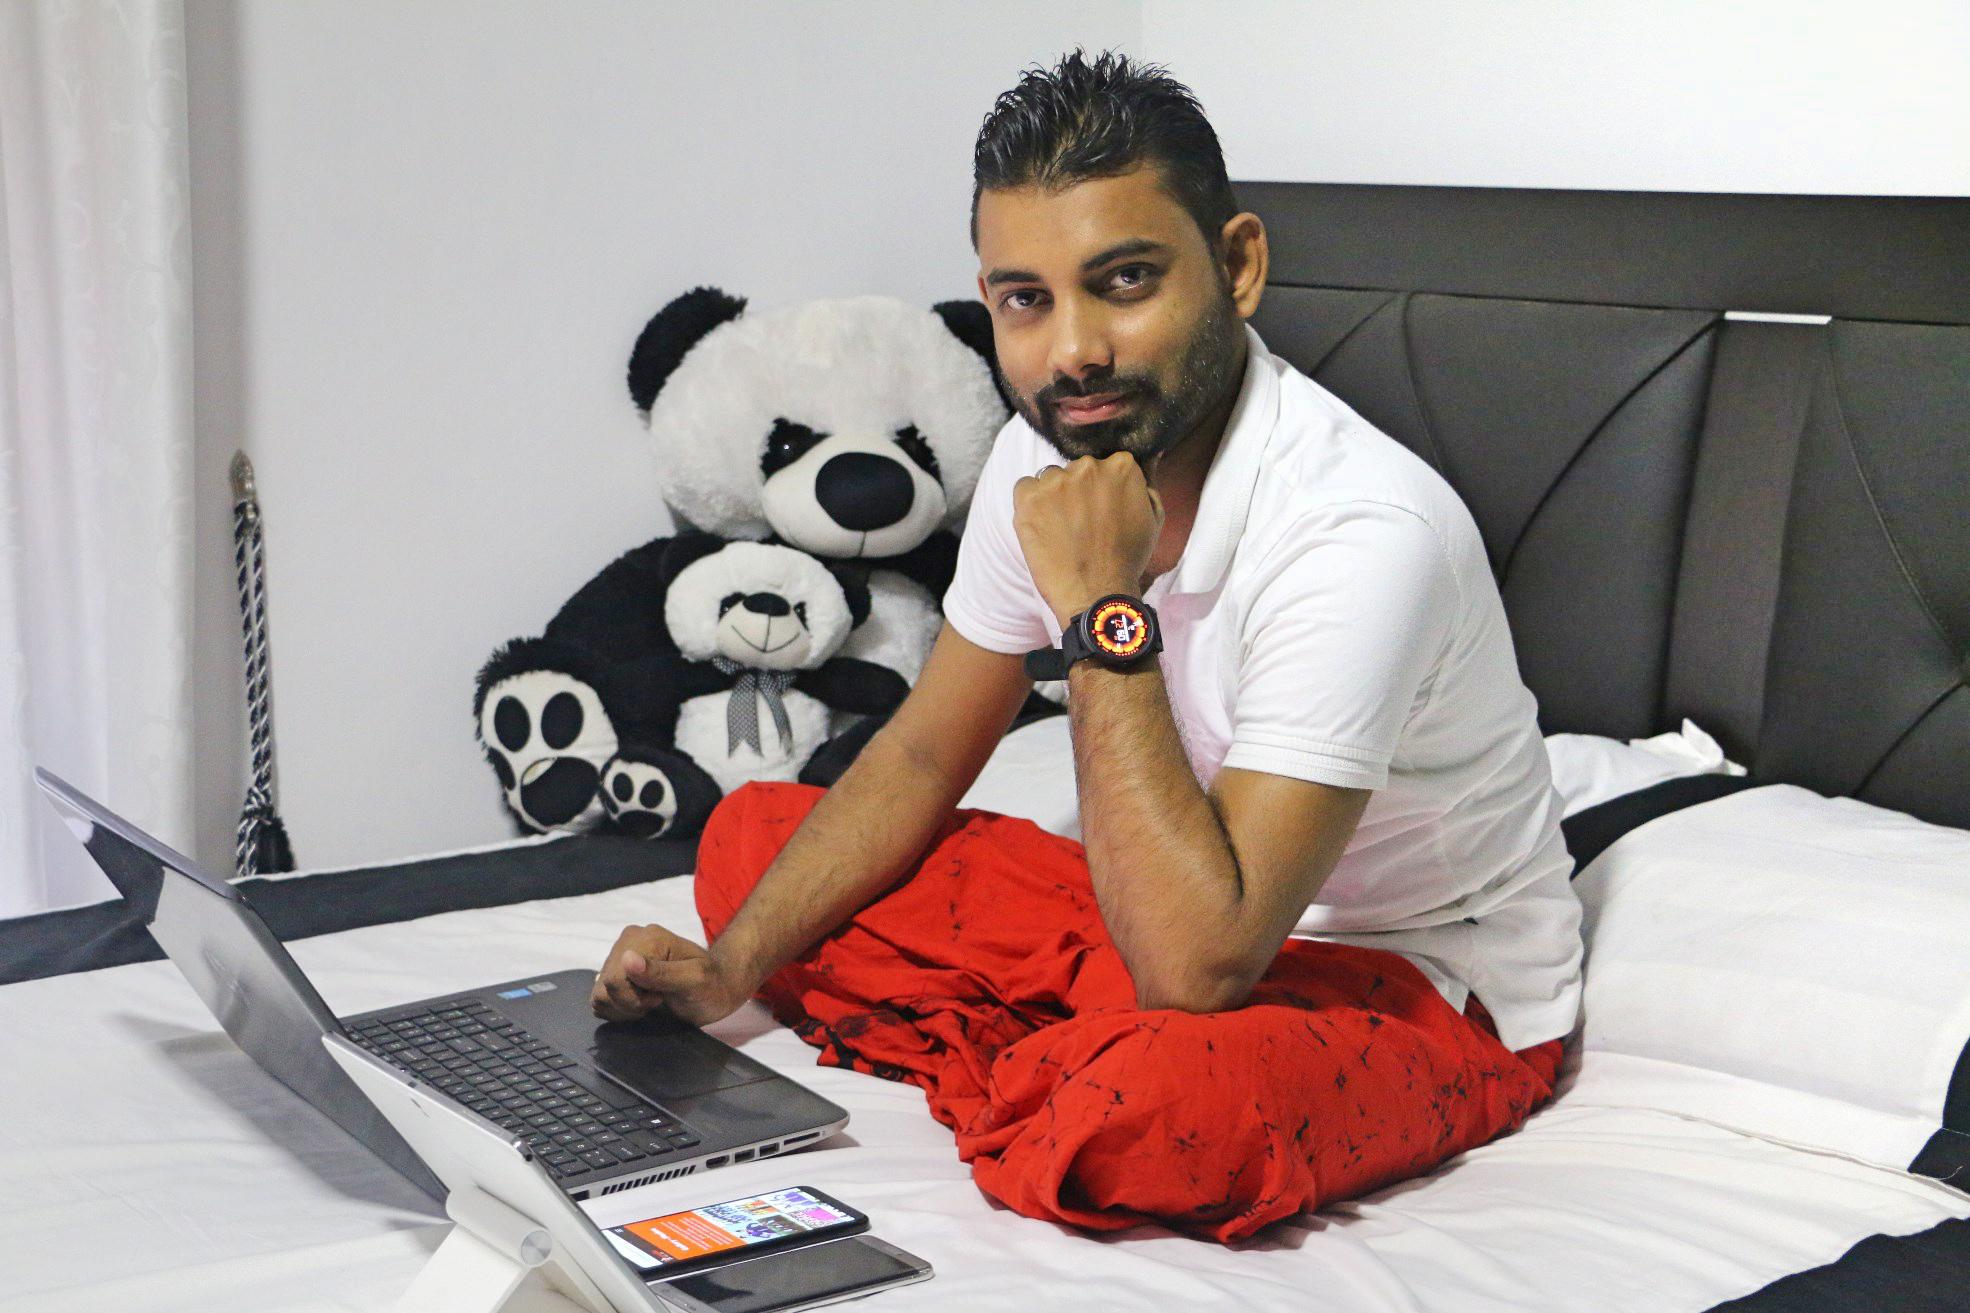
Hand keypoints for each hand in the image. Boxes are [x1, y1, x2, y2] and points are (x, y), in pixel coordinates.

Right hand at [589, 922, 749, 1026]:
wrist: (718, 989)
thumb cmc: (712, 984)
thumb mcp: (695, 980)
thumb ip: (662, 972)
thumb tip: (627, 959)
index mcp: (646, 937)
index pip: (615, 978)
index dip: (634, 998)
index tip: (660, 998)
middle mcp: (629, 942)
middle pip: (605, 986)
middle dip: (629, 1003)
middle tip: (657, 1001)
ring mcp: (621, 958)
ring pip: (600, 994)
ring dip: (623, 1008)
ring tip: (649, 1003)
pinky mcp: (618, 974)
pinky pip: (600, 998)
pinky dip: (618, 1009)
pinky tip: (640, 1006)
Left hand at [1012, 452, 1164, 624]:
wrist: (1096, 593)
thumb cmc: (1128, 560)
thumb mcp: (1152, 518)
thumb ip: (1147, 484)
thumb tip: (1149, 459)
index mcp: (1122, 466)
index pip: (1107, 464)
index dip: (1101, 489)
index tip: (1100, 510)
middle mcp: (1088, 467)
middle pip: (1077, 470)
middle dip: (1077, 491)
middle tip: (1081, 524)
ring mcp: (1056, 481)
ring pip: (1050, 478)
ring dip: (1053, 497)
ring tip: (1061, 530)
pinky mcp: (1029, 497)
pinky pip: (1024, 487)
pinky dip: (1029, 505)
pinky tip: (1043, 528)